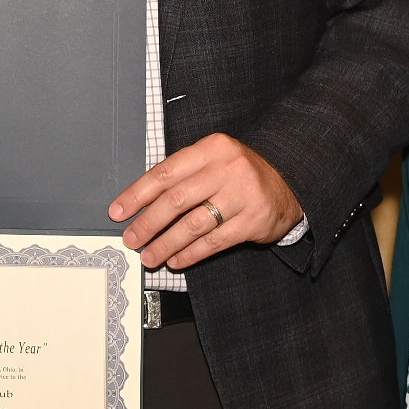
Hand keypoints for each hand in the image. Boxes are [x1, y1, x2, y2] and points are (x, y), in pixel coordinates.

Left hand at [109, 134, 304, 271]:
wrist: (289, 182)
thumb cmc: (240, 173)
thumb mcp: (213, 160)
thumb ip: (183, 175)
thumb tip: (141, 203)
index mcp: (211, 148)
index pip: (164, 173)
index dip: (137, 195)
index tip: (118, 212)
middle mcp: (226, 169)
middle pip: (175, 200)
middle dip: (148, 224)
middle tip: (131, 239)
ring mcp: (242, 195)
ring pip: (193, 225)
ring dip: (166, 243)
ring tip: (150, 256)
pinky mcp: (253, 221)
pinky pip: (214, 242)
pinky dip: (191, 254)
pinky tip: (176, 260)